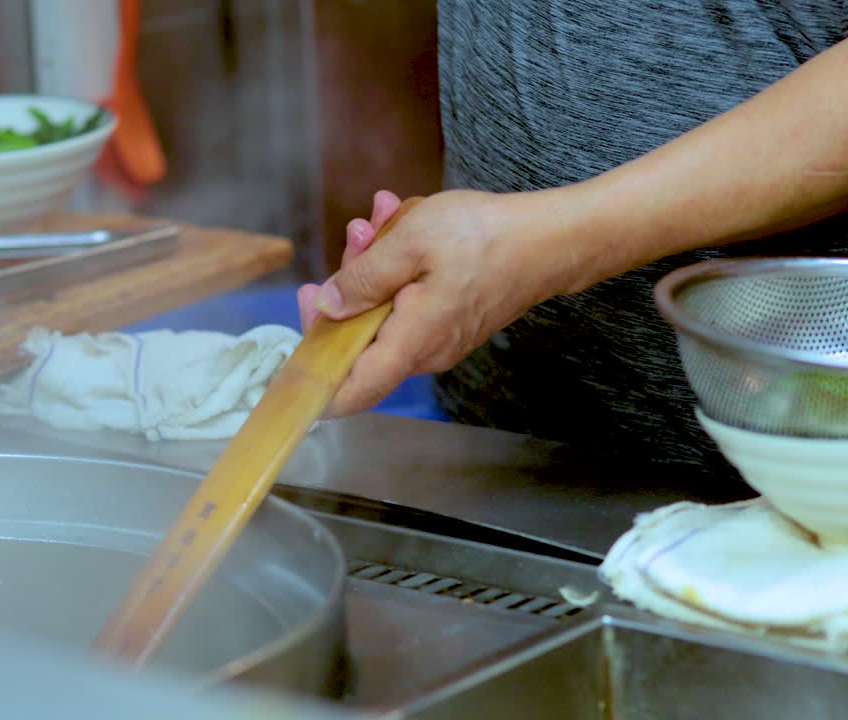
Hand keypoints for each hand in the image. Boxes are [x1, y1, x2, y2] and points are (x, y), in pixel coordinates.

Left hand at [297, 186, 588, 416]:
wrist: (553, 240)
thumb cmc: (487, 238)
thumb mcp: (411, 242)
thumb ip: (363, 278)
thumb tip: (328, 306)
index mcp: (410, 343)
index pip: (350, 393)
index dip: (313, 381)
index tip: (295, 342)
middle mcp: (423, 352)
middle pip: (360, 338)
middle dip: (347, 285)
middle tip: (356, 236)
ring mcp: (439, 338)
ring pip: (384, 311)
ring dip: (375, 265)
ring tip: (385, 216)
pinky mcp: (451, 320)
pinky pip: (409, 302)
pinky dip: (400, 267)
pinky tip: (405, 225)